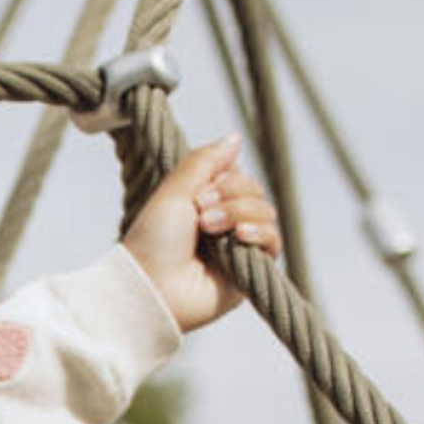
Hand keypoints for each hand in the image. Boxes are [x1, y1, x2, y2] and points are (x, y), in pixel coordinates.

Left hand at [121, 133, 282, 332]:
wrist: (150, 286)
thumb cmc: (154, 241)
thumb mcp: (175, 190)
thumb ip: (205, 161)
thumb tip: (236, 137)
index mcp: (206, 204)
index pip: (238, 176)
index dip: (226, 179)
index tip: (198, 194)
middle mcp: (224, 224)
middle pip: (255, 191)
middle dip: (232, 195)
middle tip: (201, 212)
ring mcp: (238, 248)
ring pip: (266, 212)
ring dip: (239, 212)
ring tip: (209, 228)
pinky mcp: (249, 272)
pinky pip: (273, 243)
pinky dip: (260, 233)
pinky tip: (240, 235)